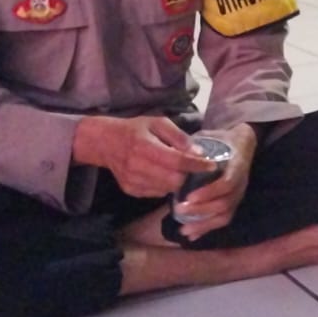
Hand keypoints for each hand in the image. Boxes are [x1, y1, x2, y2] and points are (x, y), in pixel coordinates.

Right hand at [73, 115, 202, 197]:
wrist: (106, 143)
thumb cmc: (135, 130)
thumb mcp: (157, 123)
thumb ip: (179, 136)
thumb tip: (198, 151)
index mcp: (144, 147)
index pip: (177, 161)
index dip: (196, 165)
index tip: (211, 165)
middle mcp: (137, 167)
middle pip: (174, 180)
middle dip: (188, 175)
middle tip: (194, 168)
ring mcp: (132, 181)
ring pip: (167, 189)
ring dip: (178, 182)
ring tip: (180, 171)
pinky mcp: (131, 190)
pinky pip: (157, 193)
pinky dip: (166, 186)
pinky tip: (165, 175)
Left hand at [171, 123, 257, 239]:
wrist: (243, 144)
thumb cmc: (222, 140)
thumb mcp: (211, 137)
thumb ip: (196, 146)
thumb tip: (177, 153)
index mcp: (237, 166)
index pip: (227, 183)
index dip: (209, 192)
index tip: (189, 196)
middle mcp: (241, 184)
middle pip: (225, 204)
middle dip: (201, 210)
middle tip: (179, 210)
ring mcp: (238, 195)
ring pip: (224, 215)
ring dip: (204, 224)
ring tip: (184, 230)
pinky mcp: (233, 203)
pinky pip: (222, 220)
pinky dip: (207, 229)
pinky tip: (192, 235)